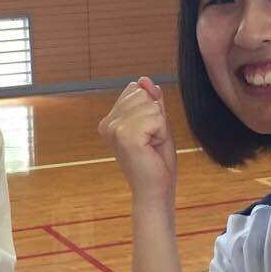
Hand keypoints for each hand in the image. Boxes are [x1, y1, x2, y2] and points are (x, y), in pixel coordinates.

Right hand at [98, 77, 176, 202]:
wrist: (155, 191)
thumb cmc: (157, 162)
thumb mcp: (157, 124)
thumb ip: (151, 101)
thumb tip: (143, 79)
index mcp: (110, 120)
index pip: (136, 90)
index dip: (151, 109)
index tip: (148, 134)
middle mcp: (108, 123)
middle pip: (142, 94)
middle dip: (156, 116)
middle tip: (152, 141)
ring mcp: (115, 129)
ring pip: (151, 105)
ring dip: (160, 126)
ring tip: (152, 146)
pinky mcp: (126, 136)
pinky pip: (156, 118)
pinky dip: (162, 132)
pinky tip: (152, 149)